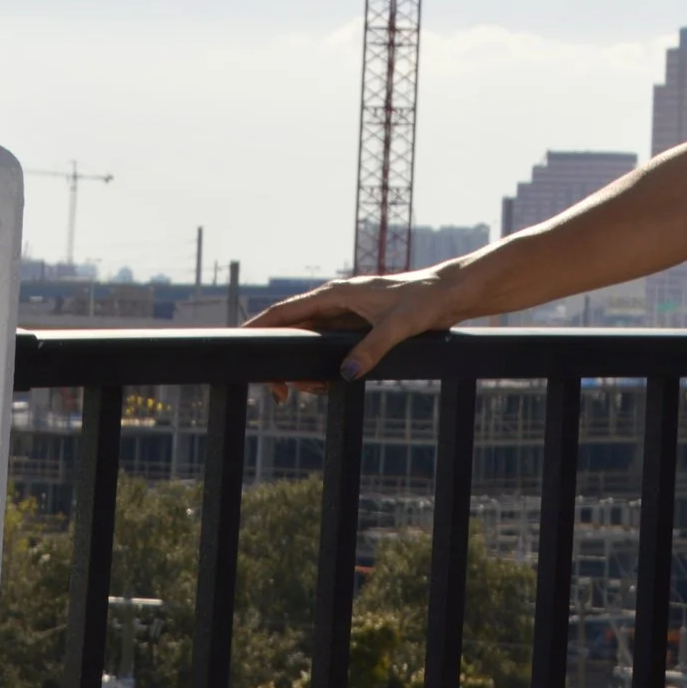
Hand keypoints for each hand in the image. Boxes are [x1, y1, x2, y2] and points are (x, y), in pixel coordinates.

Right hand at [247, 270, 467, 391]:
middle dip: (279, 362)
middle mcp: (334, 302)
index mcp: (336, 294)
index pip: (284, 311)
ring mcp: (343, 315)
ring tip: (311, 391)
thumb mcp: (399, 326)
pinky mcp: (354, 327)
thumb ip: (373, 348)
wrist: (450, 293)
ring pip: (305, 343)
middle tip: (282, 394)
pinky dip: (319, 367)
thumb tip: (346, 374)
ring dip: (302, 369)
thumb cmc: (426, 301)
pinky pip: (324, 348)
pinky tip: (327, 384)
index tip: (236, 346)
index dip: (257, 328)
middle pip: (289, 332)